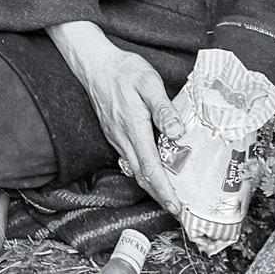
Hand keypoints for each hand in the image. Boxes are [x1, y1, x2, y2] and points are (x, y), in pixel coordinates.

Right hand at [47, 21, 183, 215]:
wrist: (96, 64)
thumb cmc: (123, 70)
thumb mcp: (148, 81)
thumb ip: (163, 108)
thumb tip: (177, 133)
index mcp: (133, 127)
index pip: (150, 166)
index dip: (164, 190)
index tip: (175, 206)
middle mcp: (122, 137)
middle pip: (141, 175)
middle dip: (160, 195)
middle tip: (178, 209)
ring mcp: (116, 137)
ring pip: (134, 169)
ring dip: (152, 185)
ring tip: (170, 195)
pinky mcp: (114, 133)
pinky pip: (129, 159)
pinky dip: (142, 171)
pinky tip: (153, 171)